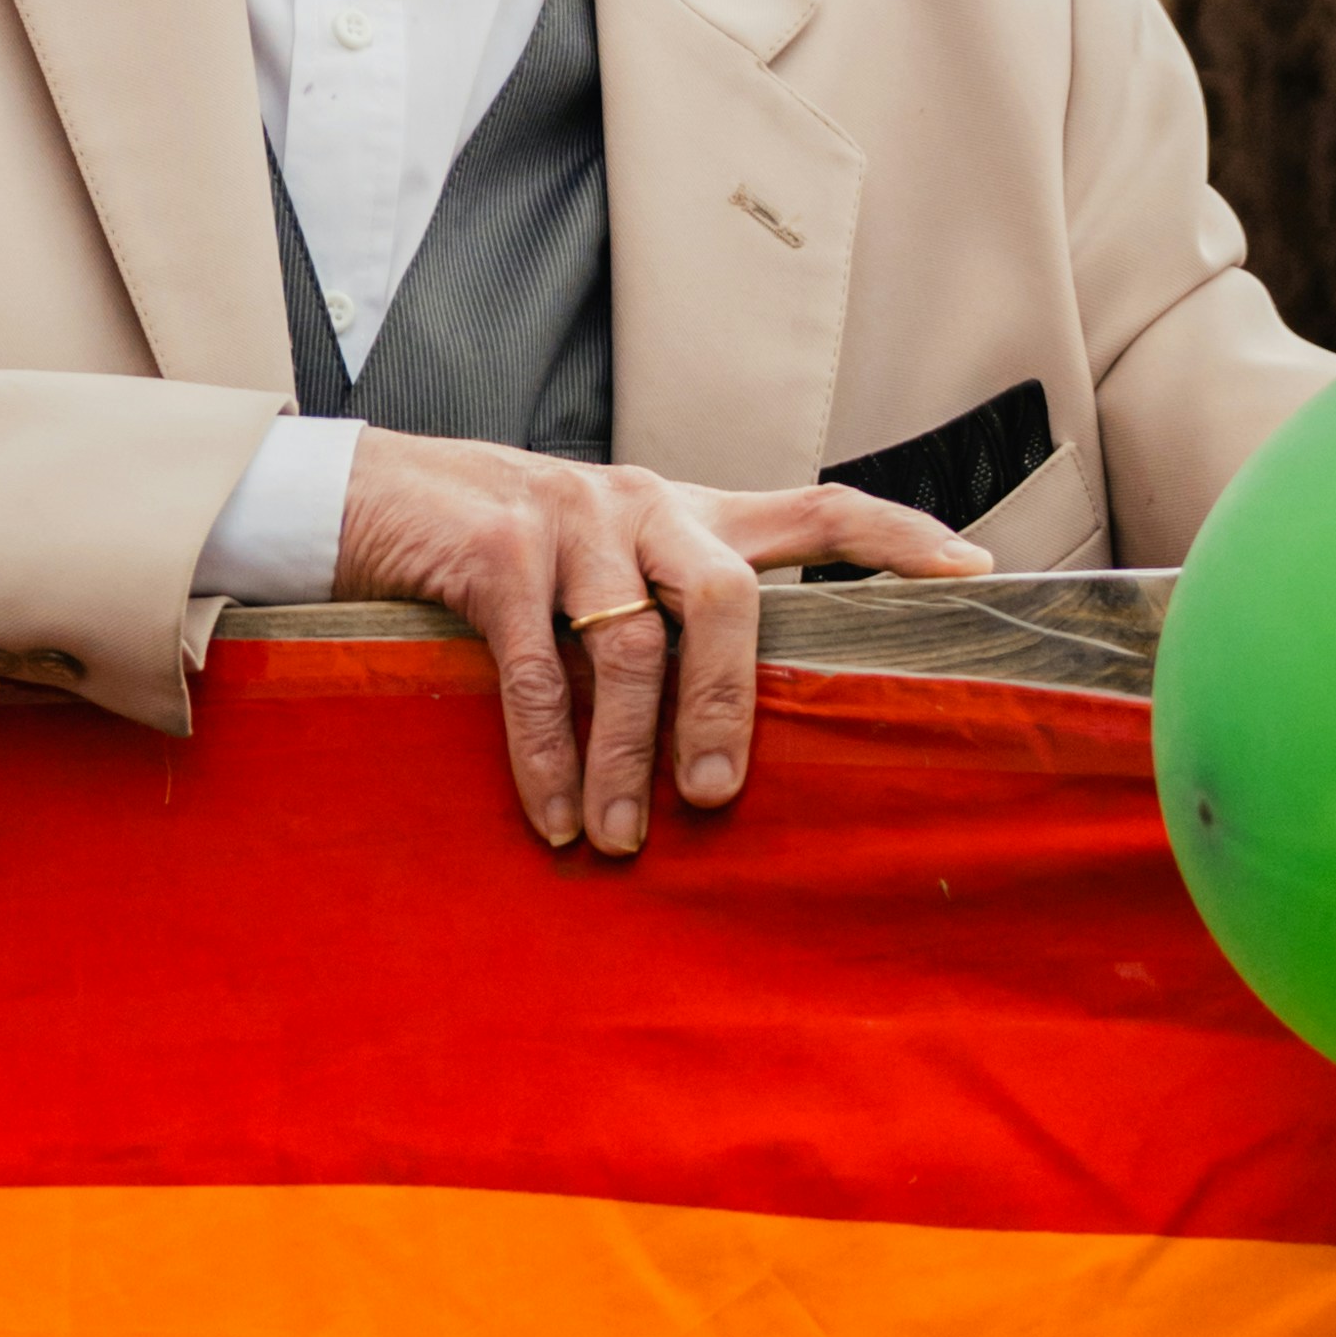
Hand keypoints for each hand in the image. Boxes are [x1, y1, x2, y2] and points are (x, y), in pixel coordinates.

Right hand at [335, 427, 989, 858]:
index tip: (976, 574)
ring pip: (630, 649)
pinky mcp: (496, 549)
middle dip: (730, 705)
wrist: (359, 497)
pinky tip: (551, 816)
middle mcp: (644, 502)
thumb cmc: (494, 553)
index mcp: (687, 511)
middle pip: (726, 597)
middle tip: (716, 796)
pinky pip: (537, 671)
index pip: (819, 508)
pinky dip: (546, 756)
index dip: (900, 539)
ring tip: (616, 840)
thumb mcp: (598, 566)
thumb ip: (663, 615)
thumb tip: (728, 746)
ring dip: (623, 760)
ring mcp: (570, 519)